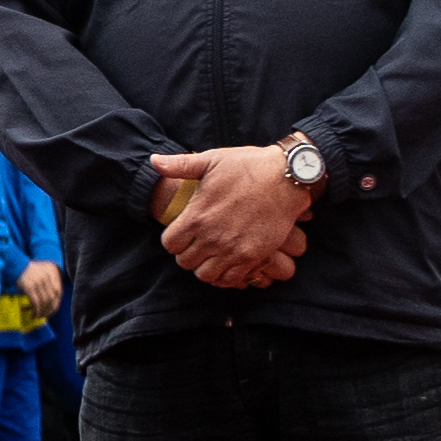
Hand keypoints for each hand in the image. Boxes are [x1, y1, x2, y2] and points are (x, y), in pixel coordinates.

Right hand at [19, 260, 64, 316]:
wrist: (12, 263)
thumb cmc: (26, 269)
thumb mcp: (41, 271)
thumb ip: (49, 281)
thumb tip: (51, 300)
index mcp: (52, 271)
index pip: (59, 291)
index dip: (56, 303)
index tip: (51, 311)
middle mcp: (47, 276)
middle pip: (52, 298)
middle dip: (48, 310)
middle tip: (43, 316)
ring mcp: (39, 281)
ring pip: (44, 301)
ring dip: (41, 311)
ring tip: (36, 316)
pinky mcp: (29, 287)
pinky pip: (36, 302)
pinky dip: (35, 310)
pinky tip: (32, 313)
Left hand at [151, 147, 309, 289]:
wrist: (286, 176)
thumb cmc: (247, 166)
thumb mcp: (210, 160)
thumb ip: (179, 165)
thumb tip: (153, 160)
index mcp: (196, 217)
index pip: (170, 245)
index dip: (174, 241)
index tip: (183, 234)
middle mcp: (211, 237)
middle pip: (185, 263)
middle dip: (188, 255)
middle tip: (198, 245)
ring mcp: (233, 249)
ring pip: (206, 275)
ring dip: (206, 267)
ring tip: (213, 255)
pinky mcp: (254, 256)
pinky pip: (232, 279)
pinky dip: (227, 276)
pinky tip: (230, 262)